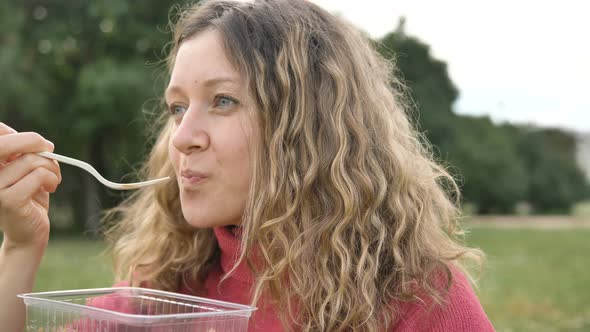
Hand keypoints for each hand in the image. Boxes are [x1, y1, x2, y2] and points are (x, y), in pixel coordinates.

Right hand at [0, 123, 61, 248]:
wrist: (28, 233)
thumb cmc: (29, 198)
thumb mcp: (25, 171)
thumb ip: (24, 153)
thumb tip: (38, 141)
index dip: (11, 132)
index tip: (34, 142)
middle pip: (5, 143)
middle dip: (33, 141)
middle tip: (50, 149)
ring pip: (30, 160)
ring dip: (51, 167)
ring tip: (53, 179)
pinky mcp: (8, 200)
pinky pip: (38, 175)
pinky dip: (51, 179)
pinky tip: (51, 188)